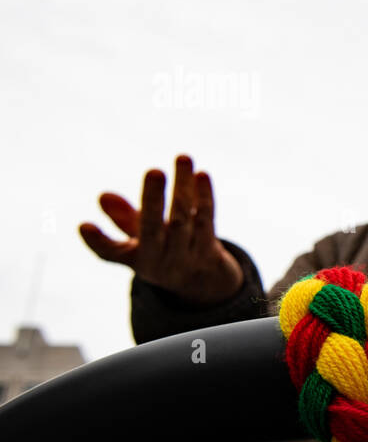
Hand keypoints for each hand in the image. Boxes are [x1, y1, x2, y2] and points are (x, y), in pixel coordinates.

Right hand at [79, 155, 244, 305]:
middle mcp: (160, 260)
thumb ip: (122, 218)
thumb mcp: (139, 241)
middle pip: (153, 231)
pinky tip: (201, 175)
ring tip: (183, 158)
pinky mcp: (210, 250)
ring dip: (183, 188)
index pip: (109, 253)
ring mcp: (186, 256)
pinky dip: (204, 197)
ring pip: (183, 220)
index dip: (95, 241)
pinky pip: (206, 219)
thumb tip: (104, 196)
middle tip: (154, 171)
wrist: (204, 284)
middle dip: (153, 200)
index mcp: (136, 259)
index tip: (83, 226)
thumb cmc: (164, 253)